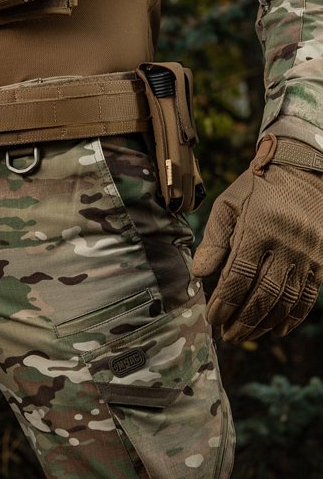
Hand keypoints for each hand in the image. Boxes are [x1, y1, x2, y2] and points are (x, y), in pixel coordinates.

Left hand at [193, 136, 322, 341]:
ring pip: (286, 300)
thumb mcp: (227, 206)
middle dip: (242, 320)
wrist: (302, 173)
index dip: (224, 302)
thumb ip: (213, 240)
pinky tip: (276, 329)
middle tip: (226, 335)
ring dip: (264, 323)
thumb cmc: (256, 189)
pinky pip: (309, 296)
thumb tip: (198, 274)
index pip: (238, 276)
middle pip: (263, 294)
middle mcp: (286, 245)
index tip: (212, 318)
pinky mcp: (322, 260)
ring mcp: (307, 254)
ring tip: (245, 335)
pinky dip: (293, 317)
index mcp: (258, 229)